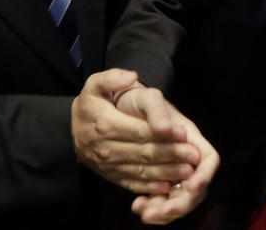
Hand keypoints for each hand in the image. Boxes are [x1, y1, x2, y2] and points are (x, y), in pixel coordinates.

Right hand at [72, 69, 200, 194]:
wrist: (71, 129)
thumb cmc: (91, 104)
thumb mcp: (94, 84)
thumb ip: (113, 78)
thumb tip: (132, 76)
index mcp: (105, 123)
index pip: (139, 131)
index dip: (162, 134)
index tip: (183, 133)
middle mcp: (106, 147)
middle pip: (143, 153)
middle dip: (171, 155)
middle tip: (194, 156)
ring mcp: (108, 165)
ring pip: (141, 171)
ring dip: (166, 173)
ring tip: (188, 171)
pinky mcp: (111, 176)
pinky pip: (133, 183)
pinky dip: (150, 187)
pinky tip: (168, 186)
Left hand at [129, 100, 218, 224]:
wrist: (119, 107)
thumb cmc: (137, 100)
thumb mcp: (146, 98)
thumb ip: (157, 109)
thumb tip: (165, 129)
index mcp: (189, 137)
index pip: (208, 159)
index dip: (204, 175)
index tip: (191, 187)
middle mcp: (185, 156)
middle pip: (196, 187)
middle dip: (182, 202)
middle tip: (162, 211)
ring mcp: (173, 169)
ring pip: (179, 197)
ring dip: (166, 210)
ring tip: (145, 213)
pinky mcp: (159, 178)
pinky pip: (163, 199)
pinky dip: (153, 207)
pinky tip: (137, 205)